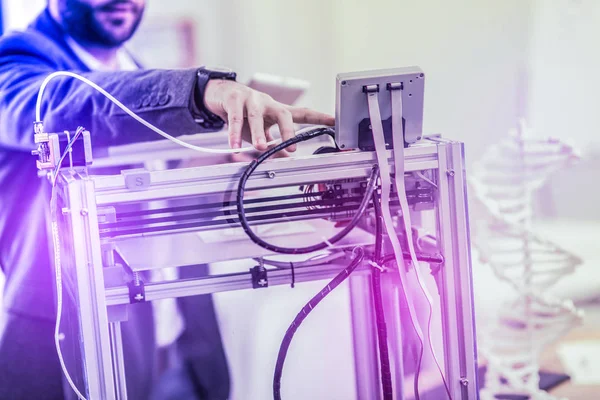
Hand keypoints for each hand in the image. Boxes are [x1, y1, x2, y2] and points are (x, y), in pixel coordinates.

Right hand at [203, 80, 333, 151]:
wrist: (220, 93)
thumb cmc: (244, 113)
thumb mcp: (260, 130)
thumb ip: (272, 143)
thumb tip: (286, 156)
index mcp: (278, 110)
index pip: (302, 114)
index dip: (319, 118)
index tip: (335, 122)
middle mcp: (268, 103)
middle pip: (283, 114)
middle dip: (288, 130)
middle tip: (292, 147)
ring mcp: (251, 99)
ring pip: (257, 117)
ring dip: (258, 133)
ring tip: (260, 147)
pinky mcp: (234, 99)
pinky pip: (235, 118)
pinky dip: (234, 134)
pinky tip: (234, 145)